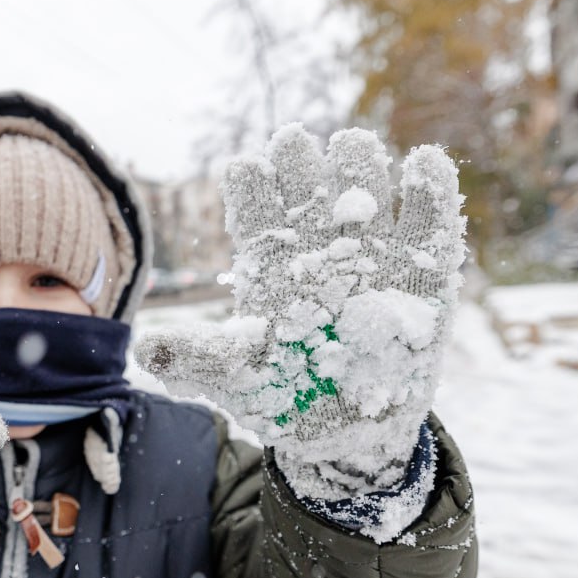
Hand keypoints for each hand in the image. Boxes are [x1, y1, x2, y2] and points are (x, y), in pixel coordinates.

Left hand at [136, 125, 464, 491]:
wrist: (349, 436)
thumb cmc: (286, 399)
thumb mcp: (236, 380)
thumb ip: (197, 358)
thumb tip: (147, 348)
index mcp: (269, 261)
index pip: (255, 208)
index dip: (251, 185)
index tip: (245, 166)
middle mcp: (318, 247)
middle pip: (308, 186)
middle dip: (301, 162)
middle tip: (294, 142)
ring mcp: (374, 254)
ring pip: (366, 191)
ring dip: (359, 164)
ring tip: (351, 146)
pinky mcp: (425, 273)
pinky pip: (430, 224)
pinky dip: (431, 191)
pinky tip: (423, 164)